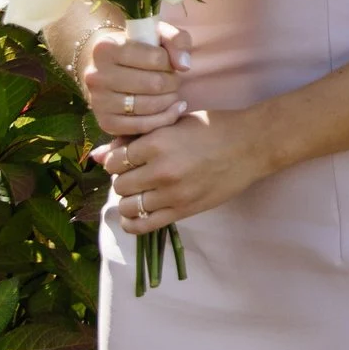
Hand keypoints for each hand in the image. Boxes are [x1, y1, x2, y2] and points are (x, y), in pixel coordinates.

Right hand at [80, 22, 188, 137]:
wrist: (105, 67)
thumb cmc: (136, 47)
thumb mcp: (156, 33)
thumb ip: (176, 40)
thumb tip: (184, 65)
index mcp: (106, 48)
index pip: (156, 58)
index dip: (170, 62)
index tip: (170, 63)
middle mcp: (96, 75)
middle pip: (154, 84)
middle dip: (173, 82)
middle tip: (174, 80)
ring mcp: (98, 101)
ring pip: (148, 106)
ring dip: (170, 100)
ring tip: (173, 93)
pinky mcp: (105, 122)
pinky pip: (141, 126)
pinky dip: (164, 119)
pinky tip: (175, 109)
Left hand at [98, 108, 269, 233]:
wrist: (251, 145)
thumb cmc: (213, 128)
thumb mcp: (174, 124)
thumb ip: (136, 139)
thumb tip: (97, 156)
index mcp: (158, 143)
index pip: (115, 161)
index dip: (117, 158)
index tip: (128, 156)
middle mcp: (162, 170)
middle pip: (119, 184)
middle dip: (123, 178)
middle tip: (137, 172)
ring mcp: (172, 194)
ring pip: (127, 206)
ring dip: (129, 199)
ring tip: (141, 190)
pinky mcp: (183, 211)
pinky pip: (143, 225)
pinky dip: (132, 222)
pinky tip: (137, 211)